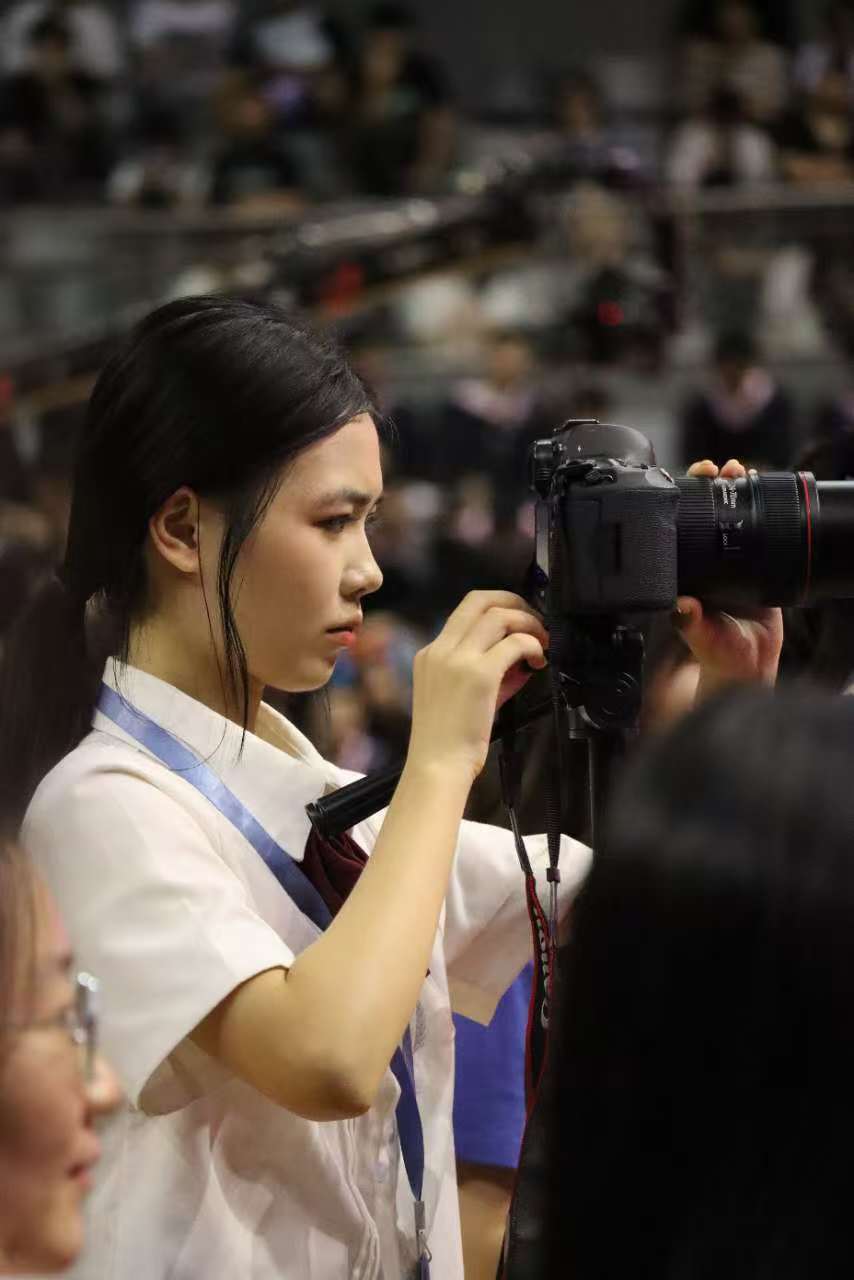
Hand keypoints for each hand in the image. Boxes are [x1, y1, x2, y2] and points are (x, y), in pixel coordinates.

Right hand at [407, 591, 547, 783]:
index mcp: (430, 654)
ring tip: (542, 643)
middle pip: (480, 600)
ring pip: (500, 615)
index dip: (497, 608)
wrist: (437, 765)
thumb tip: (520, 658)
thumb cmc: (448, 740)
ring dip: (528, 624)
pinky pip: (515, 643)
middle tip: (535, 621)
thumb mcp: (461, 696)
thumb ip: (488, 672)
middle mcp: (440, 650)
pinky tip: (538, 660)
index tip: (517, 620)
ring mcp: (457, 659)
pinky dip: (533, 645)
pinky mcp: (479, 674)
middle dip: (514, 602)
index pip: (465, 611)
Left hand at [676, 459, 782, 696]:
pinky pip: (759, 532)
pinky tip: (762, 491)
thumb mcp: (704, 640)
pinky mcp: (757, 565)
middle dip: (708, 488)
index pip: (678, 530)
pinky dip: (760, 510)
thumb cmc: (719, 654)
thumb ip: (693, 626)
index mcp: (686, 574)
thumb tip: (682, 607)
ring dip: (735, 491)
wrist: (751, 666)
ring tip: (739, 471)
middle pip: (704, 516)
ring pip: (732, 518)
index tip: (684, 486)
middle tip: (714, 469)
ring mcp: (731, 562)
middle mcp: (705, 563)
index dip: (680, 506)